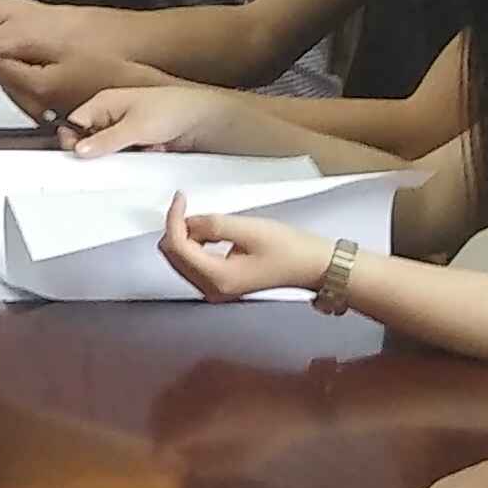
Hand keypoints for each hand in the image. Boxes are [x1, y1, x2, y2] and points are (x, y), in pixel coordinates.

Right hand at [68, 81, 217, 154]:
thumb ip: (105, 141)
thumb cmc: (172, 109)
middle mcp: (111, 114)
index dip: (73, 140)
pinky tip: (147, 152)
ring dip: (119, 156)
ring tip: (138, 150)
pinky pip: (124, 156)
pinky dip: (133, 159)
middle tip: (112, 156)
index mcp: (104, 102)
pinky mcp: (136, 141)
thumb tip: (79, 151)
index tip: (79, 154)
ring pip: (107, 151)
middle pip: (88, 139)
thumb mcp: (135, 127)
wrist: (203, 119)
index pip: (74, 123)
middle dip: (99, 151)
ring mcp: (124, 129)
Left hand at [158, 200, 331, 304]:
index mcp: (218, 278)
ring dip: (186, 236)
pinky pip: (194, 263)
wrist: (312, 266)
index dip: (174, 218)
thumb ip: (214, 224)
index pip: (179, 247)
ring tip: (208, 219)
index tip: (181, 197)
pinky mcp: (220, 284)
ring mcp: (215, 290)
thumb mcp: (249, 229)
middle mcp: (212, 289)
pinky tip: (210, 232)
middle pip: (174, 256)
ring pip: (181, 259)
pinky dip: (195, 244)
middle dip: (178, 228)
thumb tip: (187, 220)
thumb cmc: (290, 250)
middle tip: (190, 206)